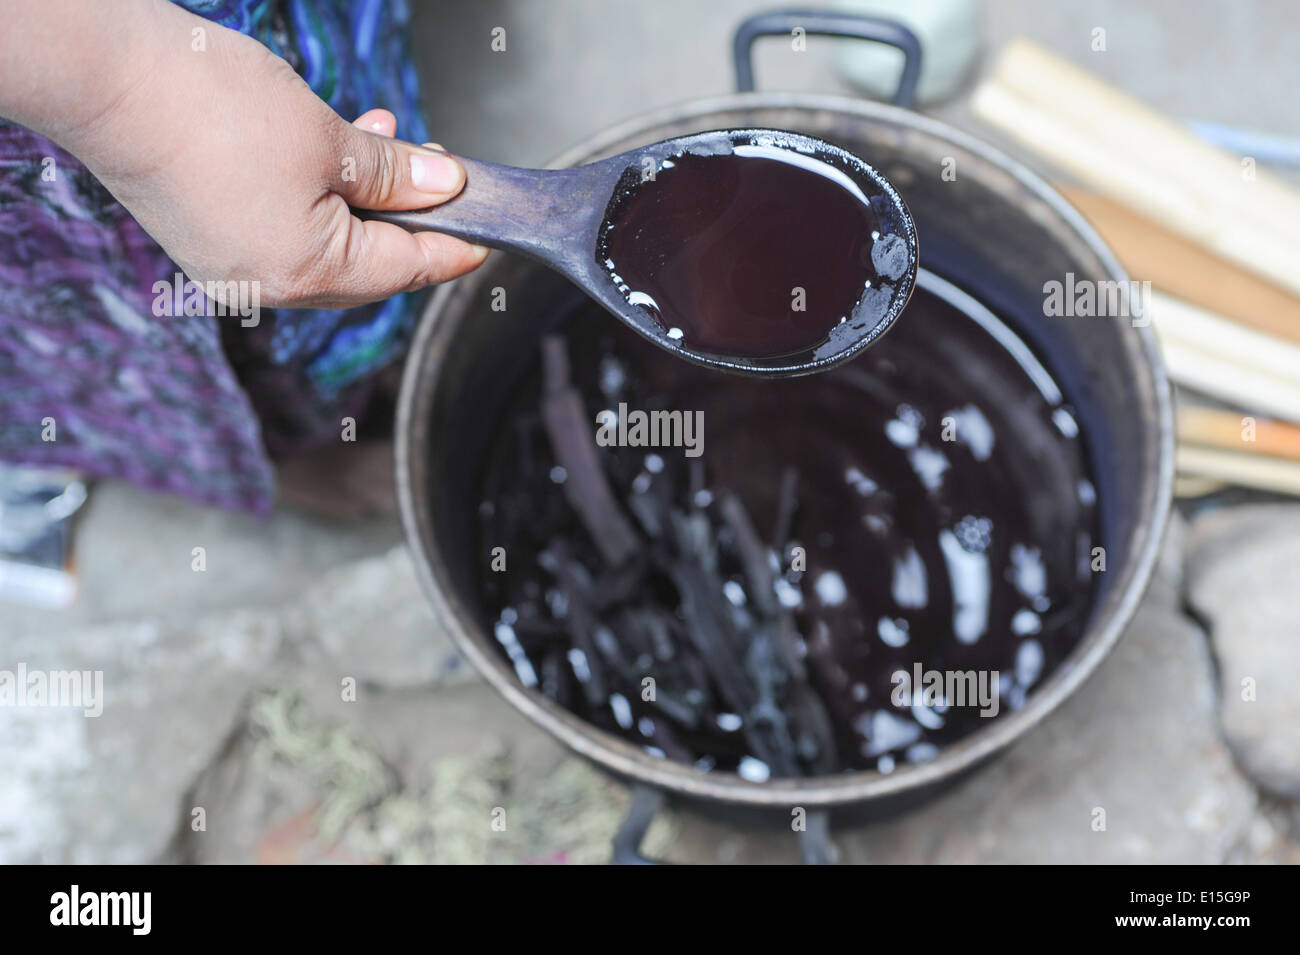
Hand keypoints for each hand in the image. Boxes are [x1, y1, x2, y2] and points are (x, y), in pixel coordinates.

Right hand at [21, 1, 486, 308]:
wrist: (107, 81)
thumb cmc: (211, 109)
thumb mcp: (328, 138)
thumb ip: (394, 175)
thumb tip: (444, 188)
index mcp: (309, 274)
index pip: (408, 268)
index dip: (455, 246)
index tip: (488, 232)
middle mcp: (271, 285)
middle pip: (369, 264)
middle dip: (408, 217)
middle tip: (439, 173)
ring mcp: (236, 267)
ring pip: (328, 242)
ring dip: (364, 198)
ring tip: (384, 140)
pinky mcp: (211, 240)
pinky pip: (286, 229)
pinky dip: (319, 197)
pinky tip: (331, 150)